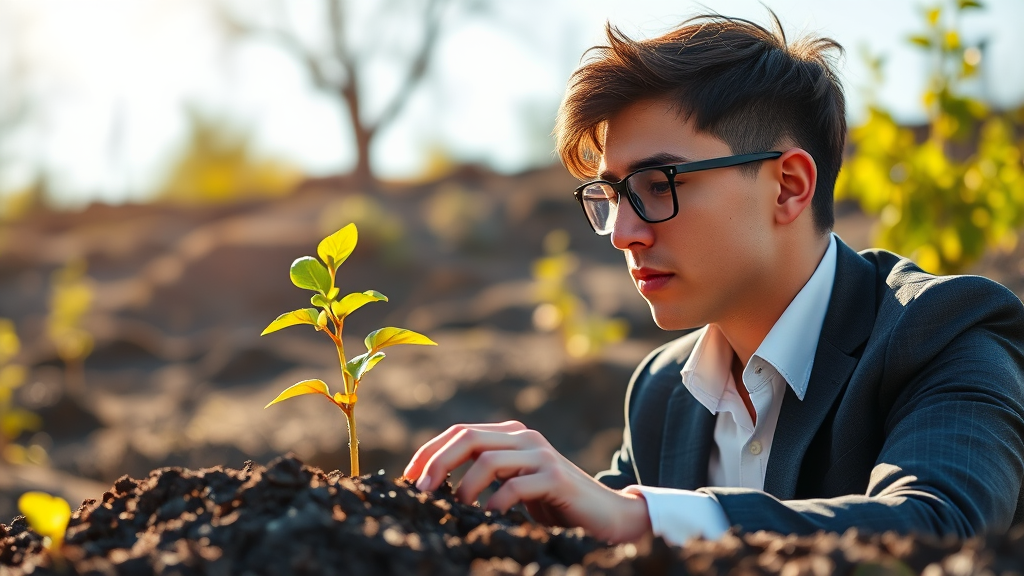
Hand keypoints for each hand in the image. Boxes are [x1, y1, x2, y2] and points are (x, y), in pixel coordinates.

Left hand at [402, 420, 652, 542]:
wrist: (605, 514)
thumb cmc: (552, 504)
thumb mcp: (512, 485)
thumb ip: (484, 476)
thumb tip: (431, 482)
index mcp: (512, 435)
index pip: (460, 432)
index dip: (431, 451)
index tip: (410, 476)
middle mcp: (525, 438)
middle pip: (468, 438)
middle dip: (438, 463)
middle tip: (420, 490)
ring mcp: (542, 455)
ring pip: (488, 459)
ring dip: (464, 486)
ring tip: (456, 507)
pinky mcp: (556, 477)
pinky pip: (515, 486)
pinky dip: (495, 504)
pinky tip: (490, 518)